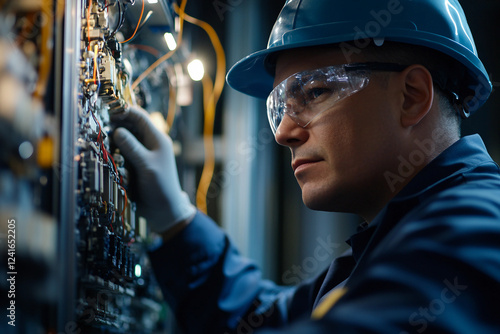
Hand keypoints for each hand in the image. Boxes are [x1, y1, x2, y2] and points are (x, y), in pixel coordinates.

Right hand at [112, 105, 195, 232]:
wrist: (163, 210)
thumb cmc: (160, 186)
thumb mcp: (147, 165)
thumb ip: (132, 147)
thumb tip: (117, 131)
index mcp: (157, 139)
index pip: (140, 117)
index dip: (124, 111)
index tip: (107, 111)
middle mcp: (148, 144)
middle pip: (129, 127)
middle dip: (115, 128)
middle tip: (101, 131)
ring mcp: (140, 155)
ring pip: (122, 142)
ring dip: (113, 145)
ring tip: (105, 147)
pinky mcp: (133, 166)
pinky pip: (120, 156)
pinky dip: (115, 157)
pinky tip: (112, 162)